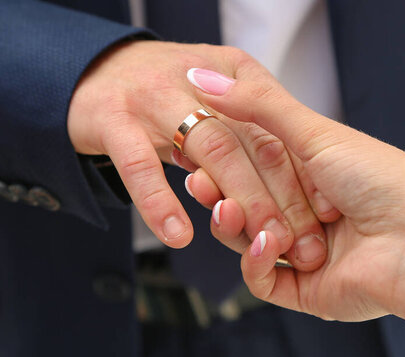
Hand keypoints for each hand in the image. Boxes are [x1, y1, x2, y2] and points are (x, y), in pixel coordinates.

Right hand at [67, 40, 328, 269]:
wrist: (86, 66)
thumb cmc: (163, 92)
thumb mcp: (216, 99)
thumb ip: (256, 124)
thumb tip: (296, 174)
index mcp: (234, 72)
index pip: (275, 128)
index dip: (297, 177)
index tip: (318, 219)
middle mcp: (199, 77)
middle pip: (249, 141)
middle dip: (274, 195)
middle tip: (292, 242)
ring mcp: (153, 96)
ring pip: (209, 150)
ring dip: (235, 201)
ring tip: (252, 241)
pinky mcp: (112, 118)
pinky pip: (141, 166)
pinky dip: (161, 202)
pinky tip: (178, 235)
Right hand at [188, 65, 404, 320]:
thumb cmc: (381, 181)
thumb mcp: (316, 134)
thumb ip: (260, 108)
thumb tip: (204, 77)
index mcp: (312, 178)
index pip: (253, 170)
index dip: (223, 163)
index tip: (195, 150)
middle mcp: (307, 216)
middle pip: (246, 207)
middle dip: (220, 195)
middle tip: (200, 182)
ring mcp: (304, 254)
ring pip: (248, 243)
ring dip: (234, 227)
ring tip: (228, 210)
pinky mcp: (306, 291)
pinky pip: (264, 280)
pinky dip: (255, 262)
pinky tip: (266, 243)